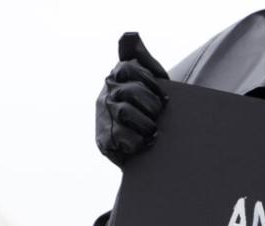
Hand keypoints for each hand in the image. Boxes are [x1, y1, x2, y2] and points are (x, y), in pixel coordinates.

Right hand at [96, 32, 168, 166]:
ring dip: (146, 124)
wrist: (144, 151)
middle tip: (158, 115)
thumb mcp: (149, 82)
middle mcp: (106, 94)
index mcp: (116, 78)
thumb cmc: (148, 112)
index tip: (161, 94)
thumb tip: (130, 35)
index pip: (129, 67)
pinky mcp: (103, 140)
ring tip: (152, 131)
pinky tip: (143, 143)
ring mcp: (103, 117)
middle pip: (132, 91)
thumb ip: (142, 58)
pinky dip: (138, 142)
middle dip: (152, 105)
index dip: (150, 80)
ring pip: (126, 112)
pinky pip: (124, 136)